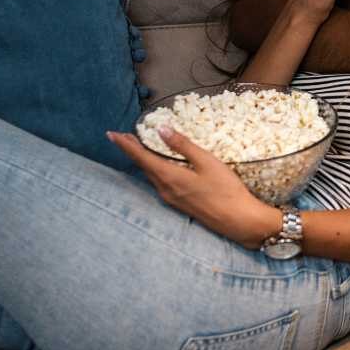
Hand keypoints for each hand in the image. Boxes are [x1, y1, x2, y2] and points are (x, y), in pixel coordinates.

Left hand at [106, 129, 281, 250]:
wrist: (238, 221)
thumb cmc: (226, 190)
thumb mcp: (207, 162)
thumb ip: (183, 145)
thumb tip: (161, 129)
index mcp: (169, 177)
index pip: (141, 157)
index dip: (125, 145)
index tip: (110, 134)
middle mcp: (165, 189)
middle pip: (143, 166)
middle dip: (132, 151)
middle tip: (122, 136)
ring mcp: (171, 198)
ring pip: (151, 175)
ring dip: (142, 160)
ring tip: (136, 147)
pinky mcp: (179, 203)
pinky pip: (159, 182)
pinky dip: (153, 169)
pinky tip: (158, 166)